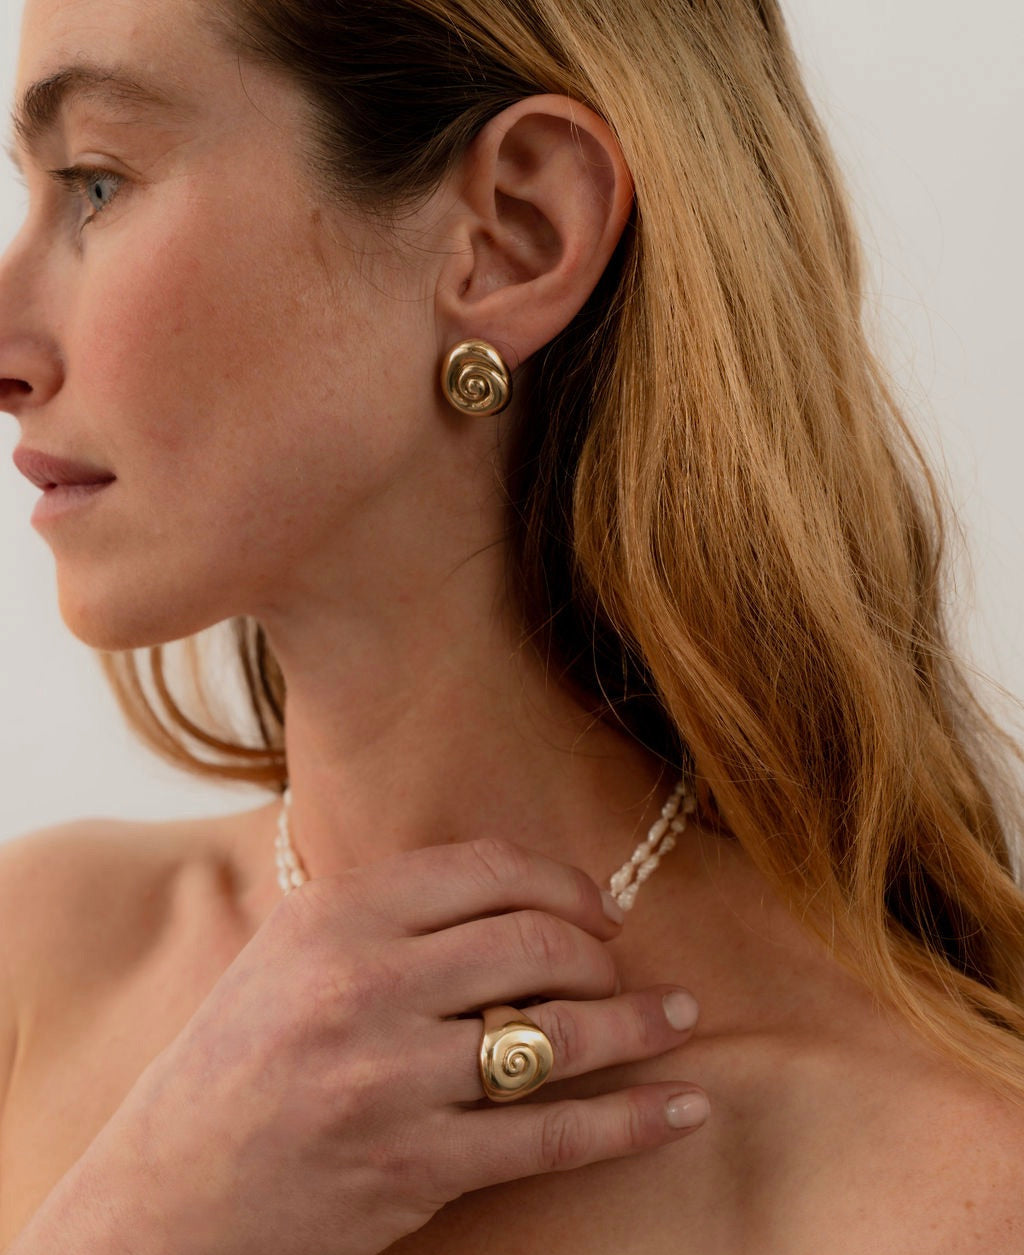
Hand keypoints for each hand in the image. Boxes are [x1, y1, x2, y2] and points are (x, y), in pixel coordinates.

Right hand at [80, 838, 707, 1254]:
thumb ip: (384, 912)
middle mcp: (367, 984)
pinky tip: (683, 1105)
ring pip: (557, 1036)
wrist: (172, 1193)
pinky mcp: (419, 1165)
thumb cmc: (234, 1061)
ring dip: (638, 1023)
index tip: (599, 905)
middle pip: (534, 944)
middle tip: (624, 964)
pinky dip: (632, 1121)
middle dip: (602, 952)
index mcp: (337, 916)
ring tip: (681, 1015)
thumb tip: (506, 890)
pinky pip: (551, 1135)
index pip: (485, 871)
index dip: (563, 882)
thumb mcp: (289, 952)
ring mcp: (395, 1078)